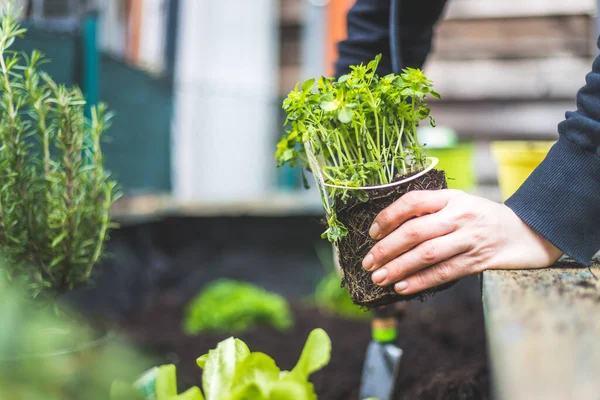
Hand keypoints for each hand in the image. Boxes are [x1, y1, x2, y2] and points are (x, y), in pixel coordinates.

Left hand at [361, 189, 562, 294]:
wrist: (528, 233)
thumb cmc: (484, 218)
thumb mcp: (460, 203)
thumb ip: (432, 210)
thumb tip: (390, 228)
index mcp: (451, 198)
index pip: (413, 202)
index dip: (388, 217)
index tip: (372, 232)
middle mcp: (459, 216)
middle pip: (415, 231)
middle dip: (386, 249)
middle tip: (368, 262)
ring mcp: (469, 239)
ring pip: (426, 254)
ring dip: (398, 268)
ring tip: (379, 278)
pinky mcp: (478, 261)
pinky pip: (444, 273)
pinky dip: (420, 281)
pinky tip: (402, 287)